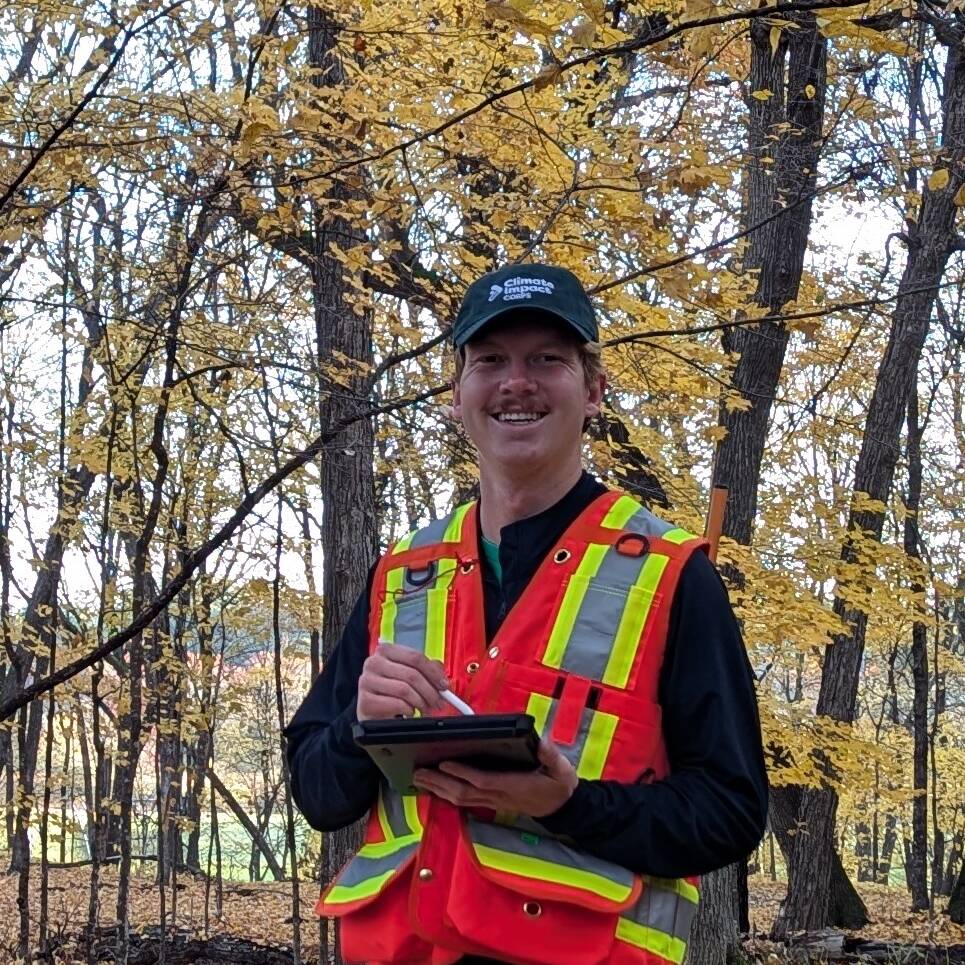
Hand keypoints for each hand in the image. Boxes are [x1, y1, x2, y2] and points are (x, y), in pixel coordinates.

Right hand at [357, 642, 448, 719]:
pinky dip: (408, 710)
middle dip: (430, 691)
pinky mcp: (365, 701)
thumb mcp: (409, 675)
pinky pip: (396, 704)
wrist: (372, 708)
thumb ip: (427, 671)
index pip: (415, 657)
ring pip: (405, 690)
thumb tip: (443, 680)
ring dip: (421, 702)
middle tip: (438, 702)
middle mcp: (374, 662)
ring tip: (424, 708)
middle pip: (412, 675)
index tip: (444, 685)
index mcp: (386, 650)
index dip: (433, 672)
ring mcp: (367, 681)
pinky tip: (409, 711)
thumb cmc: (392, 690)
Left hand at [412, 740, 577, 817]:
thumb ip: (551, 755)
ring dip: (438, 789)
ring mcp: (493, 801)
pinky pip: (465, 801)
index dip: (462, 773)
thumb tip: (540, 742)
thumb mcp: (561, 769)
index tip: (444, 762)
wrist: (562, 807)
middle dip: (440, 782)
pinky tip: (434, 788)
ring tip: (419, 778)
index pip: (482, 780)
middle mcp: (499, 796)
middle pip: (464, 792)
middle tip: (419, 772)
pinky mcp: (491, 802)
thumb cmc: (558, 785)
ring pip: (461, 799)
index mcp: (514, 786)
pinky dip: (447, 795)